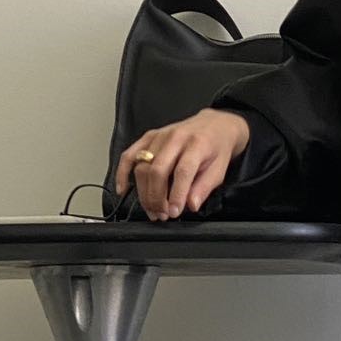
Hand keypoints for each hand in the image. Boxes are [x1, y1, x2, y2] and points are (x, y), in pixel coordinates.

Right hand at [114, 107, 251, 219]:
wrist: (214, 126)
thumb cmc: (216, 148)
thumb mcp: (219, 170)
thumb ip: (204, 188)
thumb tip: (190, 205)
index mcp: (196, 145)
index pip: (182, 172)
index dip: (176, 195)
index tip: (174, 212)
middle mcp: (175, 138)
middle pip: (158, 170)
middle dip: (157, 197)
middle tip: (162, 215)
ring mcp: (159, 136)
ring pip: (142, 166)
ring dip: (144, 192)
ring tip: (152, 210)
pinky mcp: (148, 137)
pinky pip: (129, 155)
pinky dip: (122, 173)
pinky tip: (123, 189)